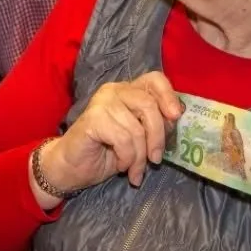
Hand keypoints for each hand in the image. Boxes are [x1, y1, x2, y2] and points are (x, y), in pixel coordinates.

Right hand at [36, 73, 182, 205]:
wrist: (73, 167)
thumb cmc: (107, 152)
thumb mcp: (138, 137)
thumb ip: (154, 124)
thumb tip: (176, 119)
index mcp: (128, 91)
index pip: (154, 79)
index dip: (169, 95)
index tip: (176, 117)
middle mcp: (114, 91)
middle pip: (149, 105)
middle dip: (157, 137)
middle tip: (155, 160)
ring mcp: (102, 103)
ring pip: (137, 129)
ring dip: (140, 157)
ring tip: (135, 170)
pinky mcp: (92, 119)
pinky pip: (123, 140)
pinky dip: (127, 158)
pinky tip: (121, 165)